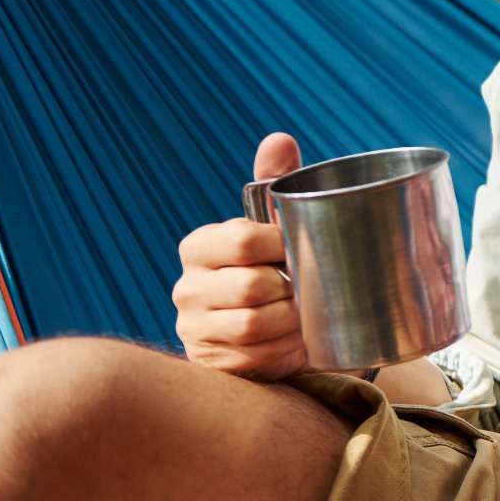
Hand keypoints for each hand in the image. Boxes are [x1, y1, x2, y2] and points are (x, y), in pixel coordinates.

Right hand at [172, 133, 308, 379]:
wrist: (263, 327)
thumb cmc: (270, 265)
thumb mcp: (272, 226)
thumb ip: (275, 183)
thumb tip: (279, 138)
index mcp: (198, 246)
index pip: (241, 240)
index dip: (281, 246)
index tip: (302, 250)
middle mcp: (187, 287)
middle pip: (250, 287)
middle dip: (290, 289)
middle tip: (312, 286)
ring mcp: (194, 327)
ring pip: (252, 324)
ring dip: (291, 320)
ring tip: (308, 312)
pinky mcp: (210, 362)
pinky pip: (254, 356)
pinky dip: (284, 348)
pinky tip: (297, 338)